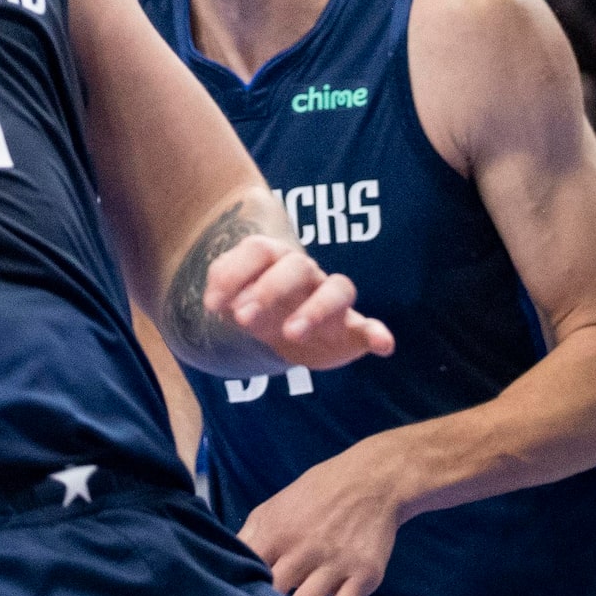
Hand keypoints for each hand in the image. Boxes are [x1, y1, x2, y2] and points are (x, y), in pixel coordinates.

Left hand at [203, 235, 395, 370]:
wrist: (282, 331)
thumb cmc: (256, 306)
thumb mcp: (231, 299)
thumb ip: (222, 292)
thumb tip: (214, 302)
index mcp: (274, 259)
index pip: (259, 250)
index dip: (235, 274)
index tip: (212, 306)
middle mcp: (306, 273)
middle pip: (297, 266)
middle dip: (269, 290)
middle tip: (243, 320)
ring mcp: (331, 300)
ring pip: (337, 288)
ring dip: (315, 310)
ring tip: (291, 334)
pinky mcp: (351, 329)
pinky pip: (370, 325)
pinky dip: (378, 333)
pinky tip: (383, 345)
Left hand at [237, 439, 405, 595]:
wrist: (371, 481)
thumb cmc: (315, 496)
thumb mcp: (273, 507)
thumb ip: (248, 537)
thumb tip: (221, 563)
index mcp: (274, 533)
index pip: (245, 571)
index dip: (234, 594)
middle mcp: (302, 550)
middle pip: (272, 593)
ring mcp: (333, 564)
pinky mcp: (362, 576)